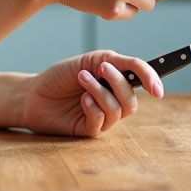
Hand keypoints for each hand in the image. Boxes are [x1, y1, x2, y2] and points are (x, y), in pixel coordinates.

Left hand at [18, 50, 163, 136]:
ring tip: (82, 79)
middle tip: (101, 68)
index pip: (141, 80)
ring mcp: (102, 117)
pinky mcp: (89, 130)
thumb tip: (143, 72)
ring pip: (118, 111)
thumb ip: (118, 63)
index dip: (152, 82)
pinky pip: (102, 121)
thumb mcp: (91, 60)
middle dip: (118, 82)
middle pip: (132, 100)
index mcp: (116, 81)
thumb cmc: (61, 76)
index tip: (156, 88)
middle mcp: (112, 101)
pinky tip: (81, 99)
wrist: (34, 92)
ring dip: (101, 91)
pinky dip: (93, 106)